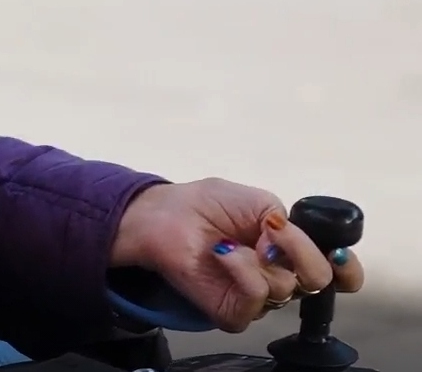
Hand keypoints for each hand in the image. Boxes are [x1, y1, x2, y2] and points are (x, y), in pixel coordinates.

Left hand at [110, 179, 366, 332]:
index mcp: (292, 252)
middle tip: (271, 232)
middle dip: (301, 252)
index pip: (337, 274)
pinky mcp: (234, 312)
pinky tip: (222, 254)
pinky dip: (241, 271)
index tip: (339, 254)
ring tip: (231, 241)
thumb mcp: (261, 202)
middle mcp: (280, 277)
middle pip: (318, 281)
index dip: (347, 270)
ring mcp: (258, 297)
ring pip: (286, 288)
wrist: (167, 215)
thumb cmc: (208, 205)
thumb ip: (291, 225)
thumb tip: (291, 248)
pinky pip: (255, 300)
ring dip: (259, 256)